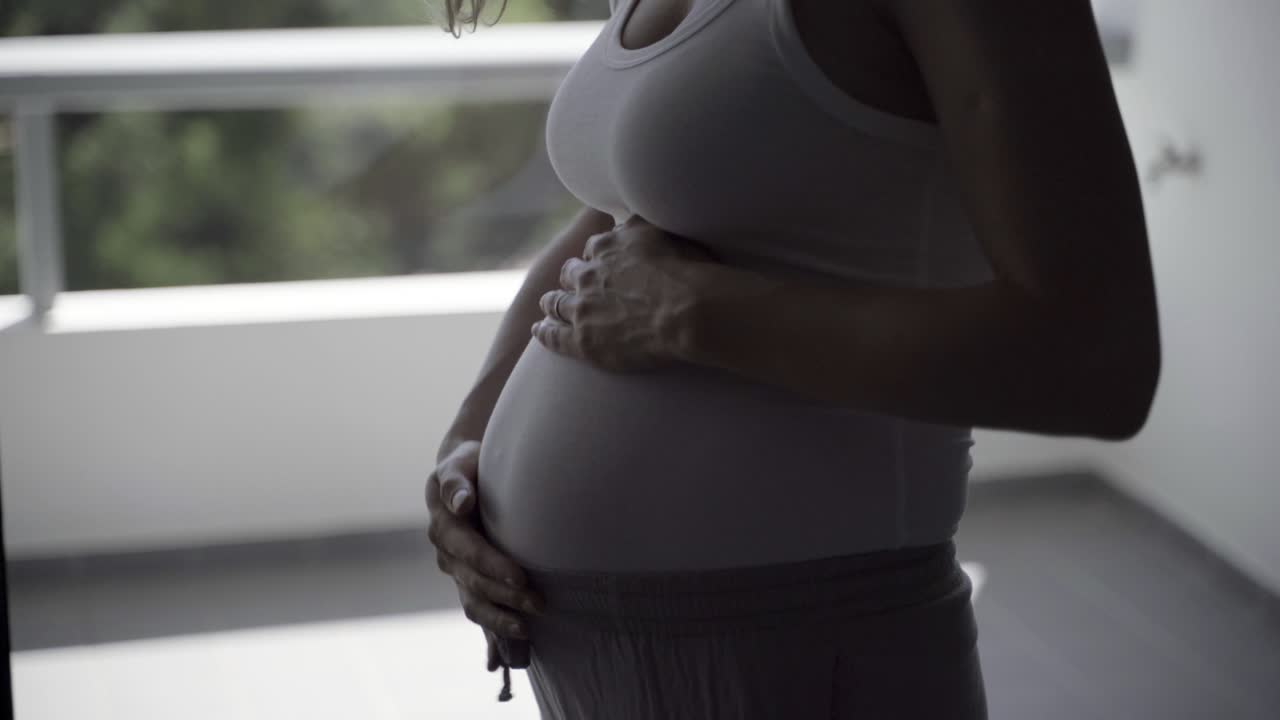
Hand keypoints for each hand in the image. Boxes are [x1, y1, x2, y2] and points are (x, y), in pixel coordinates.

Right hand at [425, 440, 544, 671]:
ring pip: (473, 602)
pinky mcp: (469, 582)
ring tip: (526, 631)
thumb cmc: (467, 465)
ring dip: (498, 620)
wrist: (463, 476)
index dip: (493, 565)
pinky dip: (490, 631)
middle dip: (506, 595)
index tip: (520, 576)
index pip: (470, 551)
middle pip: (475, 582)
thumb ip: (456, 482)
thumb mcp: (458, 465)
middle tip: (539, 603)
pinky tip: (504, 653)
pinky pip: (478, 609)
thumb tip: (462, 504)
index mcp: (444, 526)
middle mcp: (447, 554)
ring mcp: (457, 571)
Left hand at [533, 214, 717, 372]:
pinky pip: (555, 337)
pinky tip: (538, 331)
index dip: (596, 257)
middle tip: (573, 284)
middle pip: (570, 275)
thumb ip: (643, 224)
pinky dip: (545, 332)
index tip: (600, 262)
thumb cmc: (687, 270)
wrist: (686, 311)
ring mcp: (582, 309)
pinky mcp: (583, 341)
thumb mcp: (664, 230)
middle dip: (571, 278)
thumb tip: (633, 218)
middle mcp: (588, 275)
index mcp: (607, 246)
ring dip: (553, 303)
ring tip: (549, 306)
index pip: (594, 249)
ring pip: (557, 304)